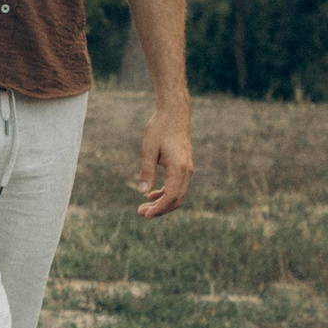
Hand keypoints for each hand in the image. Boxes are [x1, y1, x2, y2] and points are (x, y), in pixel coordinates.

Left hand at [136, 99, 191, 218]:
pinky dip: (165, 193)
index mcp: (179, 168)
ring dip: (162, 203)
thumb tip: (142, 192)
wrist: (174, 112)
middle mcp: (187, 171)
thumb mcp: (149, 149)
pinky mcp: (184, 166)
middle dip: (159, 210)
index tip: (144, 214)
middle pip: (176, 199)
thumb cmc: (160, 127)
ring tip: (143, 207)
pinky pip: (177, 186)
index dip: (158, 209)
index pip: (171, 197)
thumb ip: (147, 171)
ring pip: (177, 194)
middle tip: (140, 213)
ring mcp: (187, 169)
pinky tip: (151, 195)